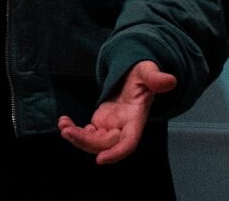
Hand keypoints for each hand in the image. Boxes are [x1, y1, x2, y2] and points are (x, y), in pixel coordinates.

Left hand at [58, 61, 176, 163]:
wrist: (133, 74)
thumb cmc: (142, 74)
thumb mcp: (148, 72)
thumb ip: (155, 78)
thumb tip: (170, 80)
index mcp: (136, 119)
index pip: (129, 143)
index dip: (116, 153)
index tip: (100, 159)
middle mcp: (123, 128)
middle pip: (105, 144)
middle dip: (86, 142)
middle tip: (66, 132)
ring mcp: (111, 126)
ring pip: (95, 142)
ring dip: (78, 138)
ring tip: (62, 126)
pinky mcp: (101, 122)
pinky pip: (88, 133)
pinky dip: (76, 130)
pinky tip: (64, 122)